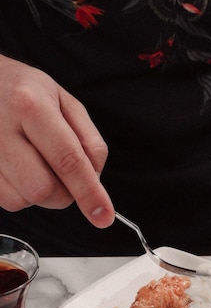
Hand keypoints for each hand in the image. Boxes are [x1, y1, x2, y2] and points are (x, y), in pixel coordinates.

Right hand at [0, 55, 113, 226]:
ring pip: (21, 200)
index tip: (103, 215)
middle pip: (42, 189)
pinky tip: (17, 169)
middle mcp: (1, 126)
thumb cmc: (24, 92)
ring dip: (39, 193)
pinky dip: (19, 193)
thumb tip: (96, 181)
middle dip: (62, 194)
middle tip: (62, 175)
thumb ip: (89, 141)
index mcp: (30, 105)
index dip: (89, 193)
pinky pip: (5, 200)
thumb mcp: (65, 102)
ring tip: (34, 163)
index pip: (68, 160)